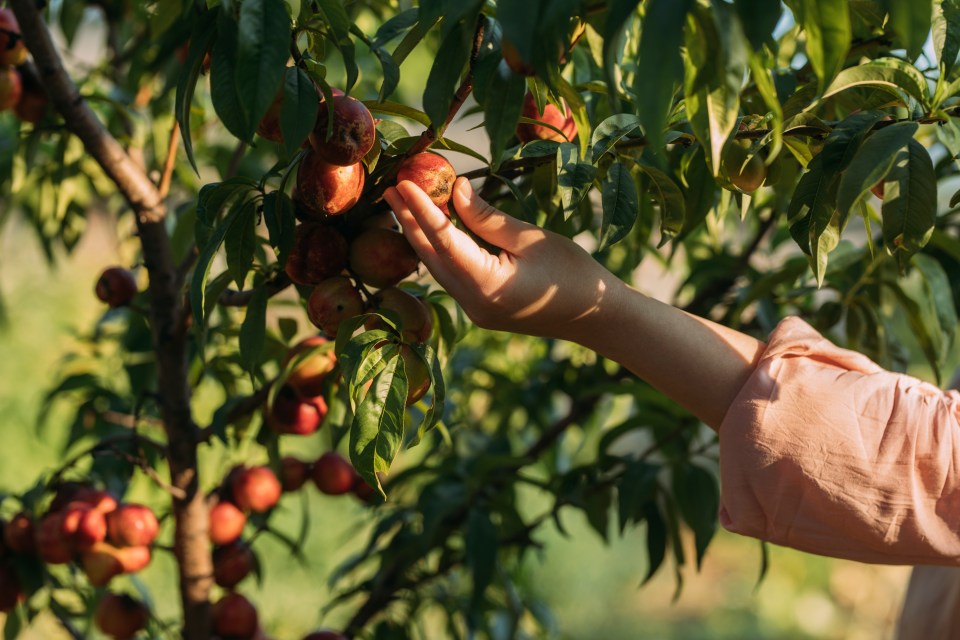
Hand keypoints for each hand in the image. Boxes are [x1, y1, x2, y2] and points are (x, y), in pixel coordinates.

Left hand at [383, 177, 624, 342]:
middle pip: (430, 257)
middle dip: (409, 221)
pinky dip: (440, 251)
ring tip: (403, 204)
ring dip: (420, 236)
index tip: (402, 182)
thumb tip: (454, 190)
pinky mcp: (481, 310)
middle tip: (390, 189)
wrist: (596, 317)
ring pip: (437, 268)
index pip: (443, 240)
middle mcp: (472, 303)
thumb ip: (486, 217)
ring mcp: (475, 311)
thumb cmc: (572, 273)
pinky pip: (451, 277)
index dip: (420, 208)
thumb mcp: (529, 238)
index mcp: (486, 285)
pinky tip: (431, 229)